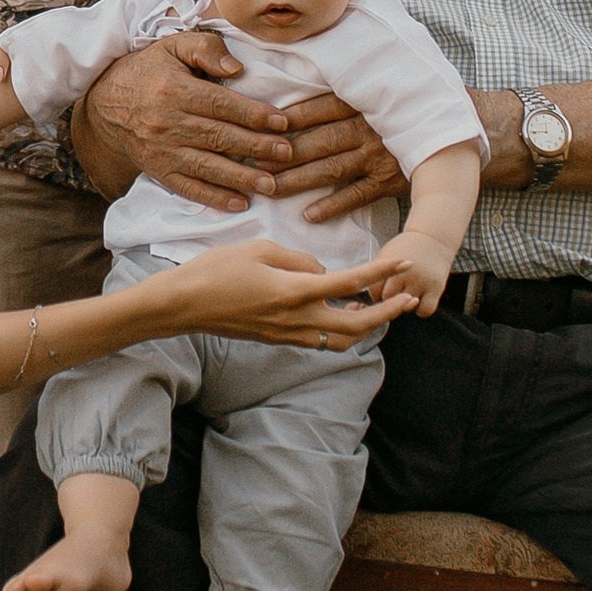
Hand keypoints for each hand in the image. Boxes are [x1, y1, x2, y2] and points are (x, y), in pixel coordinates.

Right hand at [70, 30, 298, 213]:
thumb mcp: (172, 46)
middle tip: (286, 153)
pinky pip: (187, 187)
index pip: (220, 104)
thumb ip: (206, 49)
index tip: (281, 121)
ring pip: (206, 166)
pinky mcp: (158, 171)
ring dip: (240, 177)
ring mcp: (162, 151)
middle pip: (218, 137)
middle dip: (255, 147)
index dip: (252, 114)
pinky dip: (213, 198)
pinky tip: (238, 204)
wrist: (104, 104)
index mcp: (174, 90)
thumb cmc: (148, 71)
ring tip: (271, 184)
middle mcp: (167, 123)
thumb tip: (236, 68)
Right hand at [168, 239, 412, 352]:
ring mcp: (287, 334)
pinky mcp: (278, 339)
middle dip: (387, 313)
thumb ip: (299, 259)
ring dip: (365, 327)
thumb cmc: (217, 270)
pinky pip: (320, 341)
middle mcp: (296, 319)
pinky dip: (340, 331)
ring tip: (377, 307)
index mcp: (294, 291)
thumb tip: (323, 272)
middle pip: (356, 325)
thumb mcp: (260, 249)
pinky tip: (341, 314)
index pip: (350, 283)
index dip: (381, 272)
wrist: (184, 305)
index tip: (404, 262)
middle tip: (407, 298)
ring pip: (341, 340)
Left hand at [264, 87, 403, 225]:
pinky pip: (357, 196)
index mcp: (362, 103)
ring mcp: (379, 156)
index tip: (260, 127)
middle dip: (284, 154)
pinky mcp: (389, 181)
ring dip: (299, 180)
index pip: (320, 109)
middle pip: (319, 142)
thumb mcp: (374, 96)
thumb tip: (295, 101)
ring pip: (332, 169)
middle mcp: (368, 129)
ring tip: (270, 189)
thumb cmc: (399, 113)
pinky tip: (308, 215)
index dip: (290, 119)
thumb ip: (342, 96)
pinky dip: (334, 206)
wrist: (443, 138)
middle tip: (253, 164)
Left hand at [372, 226, 457, 314]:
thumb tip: (372, 301)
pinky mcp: (437, 288)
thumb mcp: (386, 256)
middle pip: (389, 300)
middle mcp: (405, 274)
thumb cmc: (406, 248)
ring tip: (409, 292)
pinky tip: (420, 300)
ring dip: (406, 305)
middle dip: (390, 299)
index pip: (375, 292)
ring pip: (406, 307)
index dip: (377, 293)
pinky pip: (425, 311)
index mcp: (389, 265)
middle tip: (397, 291)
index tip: (383, 289)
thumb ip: (377, 276)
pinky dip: (421, 310)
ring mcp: (421, 282)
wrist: (433, 237)